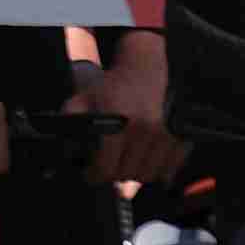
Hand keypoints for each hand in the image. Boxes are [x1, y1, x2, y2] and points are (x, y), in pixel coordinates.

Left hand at [72, 32, 180, 186]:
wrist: (143, 68)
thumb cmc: (110, 86)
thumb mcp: (82, 99)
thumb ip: (70, 123)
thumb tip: (65, 152)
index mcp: (118, 122)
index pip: (106, 168)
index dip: (94, 175)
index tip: (90, 173)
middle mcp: (144, 130)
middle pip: (126, 175)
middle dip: (113, 173)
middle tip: (107, 164)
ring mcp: (165, 134)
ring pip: (147, 175)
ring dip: (134, 173)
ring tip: (125, 161)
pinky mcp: (180, 137)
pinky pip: (169, 170)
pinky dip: (157, 170)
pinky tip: (145, 160)